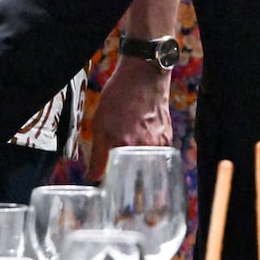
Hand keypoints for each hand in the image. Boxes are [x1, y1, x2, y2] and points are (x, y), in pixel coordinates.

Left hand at [85, 60, 172, 180]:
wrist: (143, 75)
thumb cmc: (119, 96)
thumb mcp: (100, 125)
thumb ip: (97, 156)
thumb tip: (91, 179)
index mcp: (125, 145)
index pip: (117, 179)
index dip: (111, 184)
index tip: (107, 184)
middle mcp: (145, 147)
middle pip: (135, 176)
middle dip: (126, 177)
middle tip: (118, 170)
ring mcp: (159, 144)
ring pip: (147, 167)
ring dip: (138, 166)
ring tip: (129, 152)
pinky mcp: (168, 139)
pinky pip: (156, 156)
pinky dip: (148, 154)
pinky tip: (140, 143)